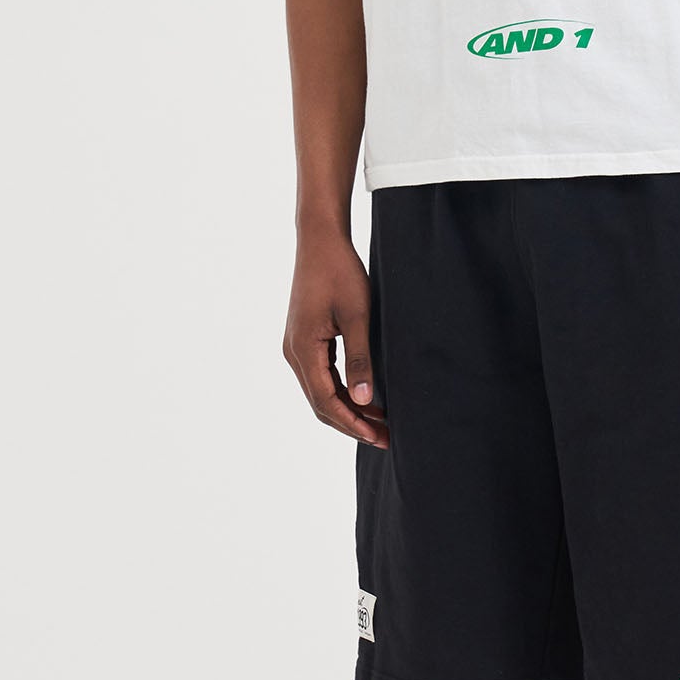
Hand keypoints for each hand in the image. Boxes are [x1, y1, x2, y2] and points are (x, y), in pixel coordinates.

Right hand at [284, 230, 388, 445]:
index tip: (378, 437)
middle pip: (320, 402)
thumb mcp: (357, 316)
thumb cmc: (340, 272)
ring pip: (320, 392)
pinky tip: (366, 397)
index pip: (326, 401)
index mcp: (303, 349)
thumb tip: (365, 399)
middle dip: (352, 423)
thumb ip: (361, 359)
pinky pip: (321, 376)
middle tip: (385, 438)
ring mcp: (297, 347)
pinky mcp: (305, 340)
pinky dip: (342, 392)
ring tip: (380, 423)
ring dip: (348, 409)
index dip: (352, 423)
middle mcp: (294, 353)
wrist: (320, 241)